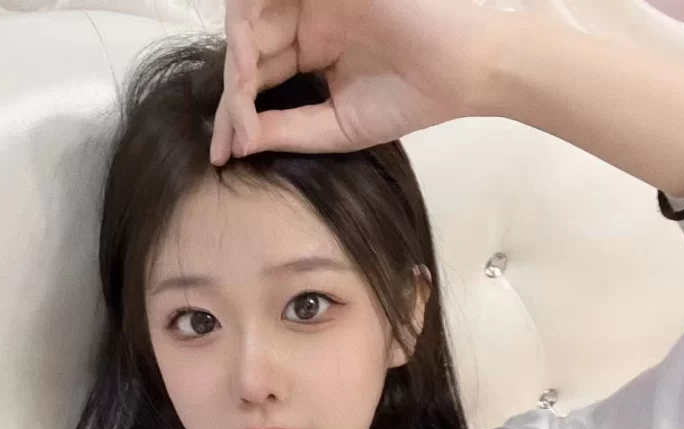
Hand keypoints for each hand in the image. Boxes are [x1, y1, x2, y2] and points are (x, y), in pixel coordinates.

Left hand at [210, 0, 505, 163]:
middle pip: (246, 50)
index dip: (234, 116)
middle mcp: (305, 19)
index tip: (223, 156)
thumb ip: (287, 129)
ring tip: (238, 100)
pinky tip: (247, 62)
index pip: (257, 79)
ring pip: (249, 18)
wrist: (461, 70)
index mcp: (309, 50)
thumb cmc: (410, 98)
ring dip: (235, 60)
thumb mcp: (336, 126)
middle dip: (229, 96)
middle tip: (228, 138)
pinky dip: (249, 23)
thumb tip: (239, 142)